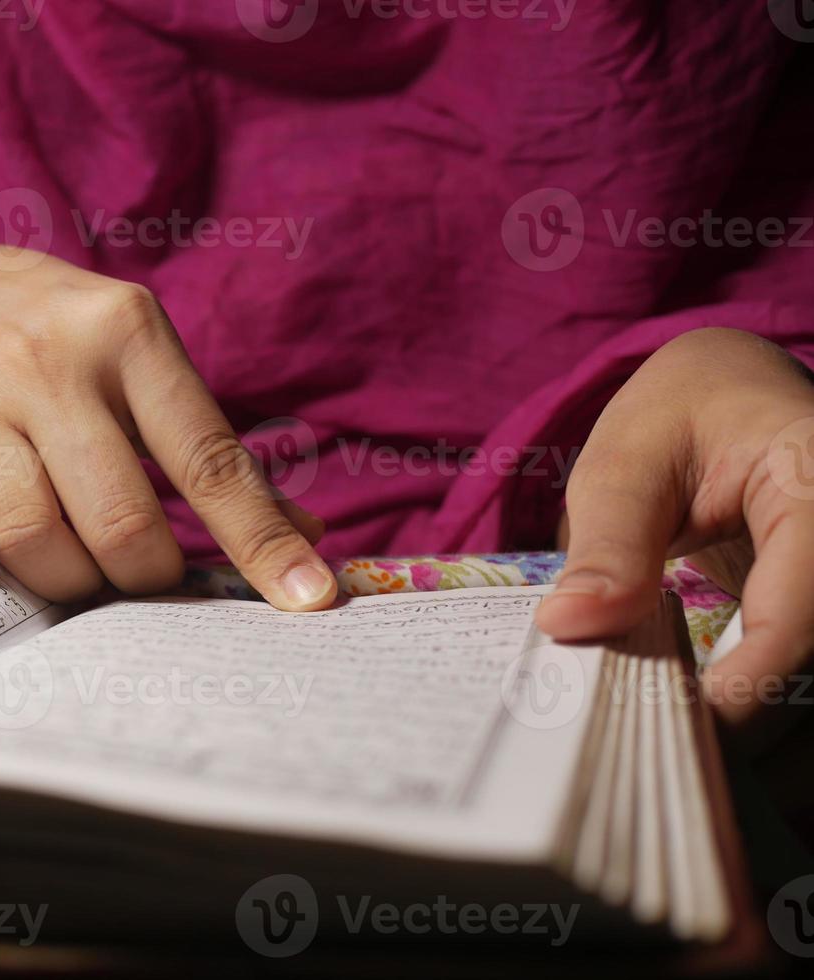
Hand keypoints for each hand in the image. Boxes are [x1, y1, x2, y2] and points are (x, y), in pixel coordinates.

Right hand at [0, 244, 334, 609]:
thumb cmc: (72, 347)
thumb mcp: (150, 370)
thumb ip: (217, 457)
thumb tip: (309, 545)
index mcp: (129, 336)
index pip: (208, 460)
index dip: (260, 542)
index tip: (310, 603)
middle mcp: (47, 357)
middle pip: (117, 518)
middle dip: (141, 574)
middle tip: (138, 572)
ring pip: (25, 531)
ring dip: (62, 580)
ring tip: (75, 569)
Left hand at [534, 327, 813, 739]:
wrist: (742, 397)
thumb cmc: (684, 418)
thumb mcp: (628, 459)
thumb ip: (608, 543)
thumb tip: (569, 624)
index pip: (813, 601)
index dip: (762, 676)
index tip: (692, 728)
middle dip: (774, 738)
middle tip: (679, 774)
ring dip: (787, 760)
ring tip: (697, 788)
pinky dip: (791, 750)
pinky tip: (730, 773)